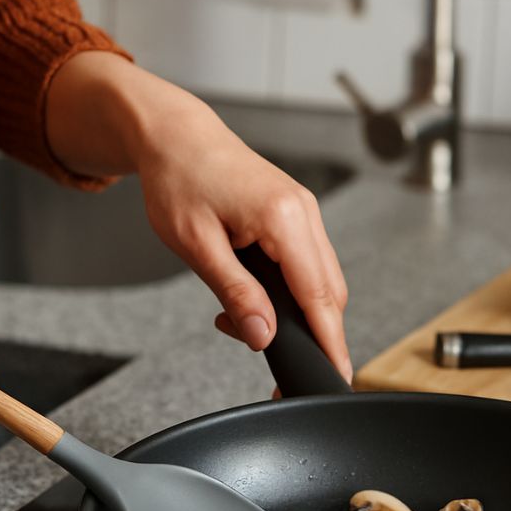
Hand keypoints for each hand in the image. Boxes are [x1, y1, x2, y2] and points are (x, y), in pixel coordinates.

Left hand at [46, 53, 352, 381]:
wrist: (175, 136)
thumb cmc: (178, 179)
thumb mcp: (196, 245)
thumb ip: (235, 292)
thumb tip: (263, 336)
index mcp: (283, 217)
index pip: (319, 295)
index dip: (329, 341)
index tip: (335, 375)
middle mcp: (304, 212)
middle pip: (330, 293)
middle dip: (314, 335)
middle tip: (275, 364)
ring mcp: (305, 211)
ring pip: (322, 281)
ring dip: (297, 313)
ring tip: (241, 323)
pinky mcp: (296, 214)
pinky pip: (308, 264)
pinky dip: (291, 291)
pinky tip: (253, 297)